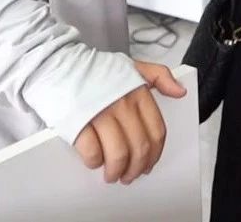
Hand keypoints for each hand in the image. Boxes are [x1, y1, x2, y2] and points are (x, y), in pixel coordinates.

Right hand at [73, 61, 185, 183]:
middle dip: (137, 168)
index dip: (155, 154)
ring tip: (112, 174)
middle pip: (140, 146)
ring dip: (116, 171)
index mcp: (138, 91)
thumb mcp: (134, 66)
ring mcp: (100, 113)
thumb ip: (160, 76)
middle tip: (130, 175)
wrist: (60, 65)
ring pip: (118, 154)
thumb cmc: (96, 69)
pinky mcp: (78, 123)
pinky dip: (94, 162)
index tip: (149, 163)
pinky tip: (94, 161)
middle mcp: (123, 103)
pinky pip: (92, 153)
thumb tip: (180, 91)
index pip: (157, 131)